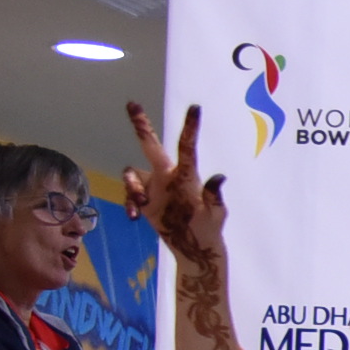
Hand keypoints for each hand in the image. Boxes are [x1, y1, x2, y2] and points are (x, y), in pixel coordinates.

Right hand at [120, 103, 225, 268]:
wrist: (194, 245)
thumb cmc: (209, 227)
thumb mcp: (215, 214)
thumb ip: (214, 197)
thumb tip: (219, 178)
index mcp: (186, 176)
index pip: (187, 148)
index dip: (190, 128)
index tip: (195, 108)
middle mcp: (168, 176)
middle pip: (151, 146)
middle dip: (142, 126)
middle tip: (132, 103)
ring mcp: (154, 187)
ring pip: (132, 174)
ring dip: (132, 187)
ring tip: (141, 205)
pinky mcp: (144, 200)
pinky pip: (129, 194)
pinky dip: (129, 203)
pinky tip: (134, 216)